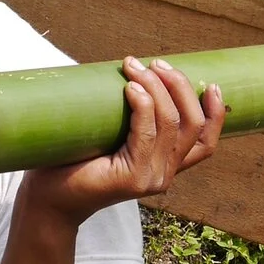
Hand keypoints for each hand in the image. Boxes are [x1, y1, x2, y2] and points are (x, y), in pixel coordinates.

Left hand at [19, 57, 224, 221]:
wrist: (48, 199)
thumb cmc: (73, 160)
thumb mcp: (112, 134)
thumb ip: (132, 115)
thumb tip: (135, 68)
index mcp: (165, 165)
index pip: (205, 143)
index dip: (216, 113)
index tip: (212, 84)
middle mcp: (164, 174)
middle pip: (193, 125)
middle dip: (180, 87)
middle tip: (157, 64)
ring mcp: (151, 179)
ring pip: (171, 123)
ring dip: (156, 87)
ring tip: (134, 67)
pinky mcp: (133, 179)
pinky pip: (147, 133)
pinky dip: (143, 105)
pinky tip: (130, 88)